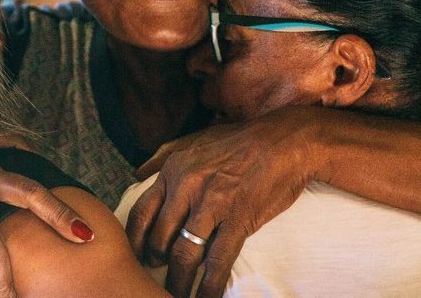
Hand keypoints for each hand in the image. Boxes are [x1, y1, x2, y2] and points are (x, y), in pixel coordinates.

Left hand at [126, 108, 325, 297]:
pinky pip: (218, 260)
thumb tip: (137, 172)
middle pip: (159, 238)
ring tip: (175, 295)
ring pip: (184, 254)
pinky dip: (210, 284)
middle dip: (156, 263)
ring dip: (178, 281)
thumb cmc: (240, 140)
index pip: (141, 213)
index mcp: (173, 171)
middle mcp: (186, 188)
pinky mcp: (238, 219)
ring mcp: (212, 205)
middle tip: (158, 276)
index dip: (136, 241)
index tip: (137, 256)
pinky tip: (206, 297)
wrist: (285, 141)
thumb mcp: (195, 139)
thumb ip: (163, 156)